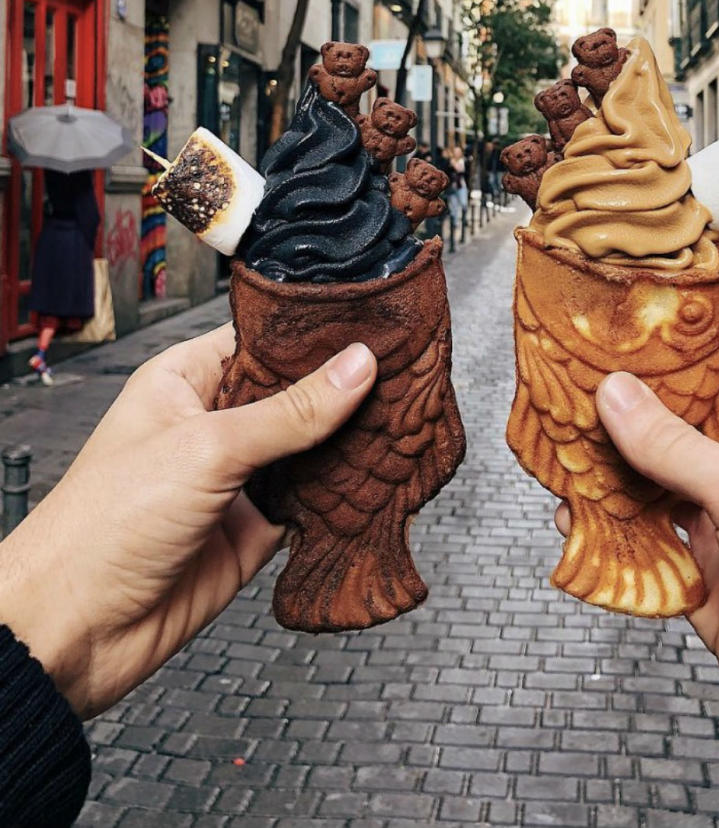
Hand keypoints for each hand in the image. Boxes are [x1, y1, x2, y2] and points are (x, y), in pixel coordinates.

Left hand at [0, 325, 375, 718]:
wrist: (74, 631)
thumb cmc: (102, 525)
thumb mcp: (207, 449)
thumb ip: (290, 412)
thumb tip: (356, 368)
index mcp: (187, 379)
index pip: (265, 339)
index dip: (317, 333)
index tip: (376, 323)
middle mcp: (214, 422)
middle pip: (296, 394)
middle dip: (346, 389)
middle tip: (409, 373)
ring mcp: (236, 477)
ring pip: (311, 449)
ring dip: (351, 442)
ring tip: (409, 420)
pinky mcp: (254, 529)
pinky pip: (312, 502)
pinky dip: (344, 495)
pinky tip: (382, 478)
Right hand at [556, 354, 718, 788]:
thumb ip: (676, 445)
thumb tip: (615, 396)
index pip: (711, 371)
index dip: (658, 357)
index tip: (601, 342)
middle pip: (668, 428)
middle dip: (615, 419)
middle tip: (558, 402)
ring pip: (649, 485)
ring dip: (604, 477)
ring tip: (555, 460)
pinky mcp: (702, 576)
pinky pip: (643, 544)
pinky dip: (608, 533)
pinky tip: (575, 520)